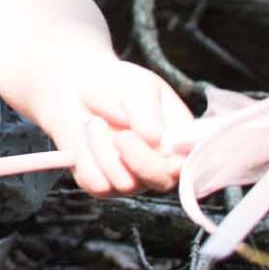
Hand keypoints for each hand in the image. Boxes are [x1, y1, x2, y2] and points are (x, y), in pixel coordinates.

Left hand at [33, 56, 198, 198]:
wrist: (76, 86)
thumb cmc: (116, 85)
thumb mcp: (138, 86)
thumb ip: (148, 111)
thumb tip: (156, 139)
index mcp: (179, 142)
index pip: (192, 164)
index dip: (181, 165)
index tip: (164, 153)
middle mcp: (160, 165)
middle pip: (161, 181)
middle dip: (140, 160)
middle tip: (121, 136)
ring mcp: (132, 178)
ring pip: (125, 183)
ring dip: (105, 151)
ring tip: (95, 122)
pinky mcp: (103, 185)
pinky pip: (97, 184)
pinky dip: (87, 158)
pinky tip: (86, 136)